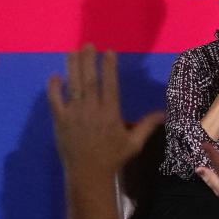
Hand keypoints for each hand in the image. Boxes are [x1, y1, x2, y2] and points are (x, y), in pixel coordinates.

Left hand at [47, 45, 163, 178]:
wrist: (88, 174)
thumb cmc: (112, 158)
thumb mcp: (134, 143)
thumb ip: (147, 125)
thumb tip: (164, 114)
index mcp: (110, 112)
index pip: (109, 83)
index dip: (108, 66)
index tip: (108, 51)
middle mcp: (92, 109)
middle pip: (89, 79)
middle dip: (88, 60)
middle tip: (88, 45)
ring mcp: (74, 114)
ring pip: (73, 85)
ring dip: (72, 67)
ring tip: (72, 52)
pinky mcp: (60, 121)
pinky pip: (55, 100)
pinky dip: (54, 88)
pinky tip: (55, 76)